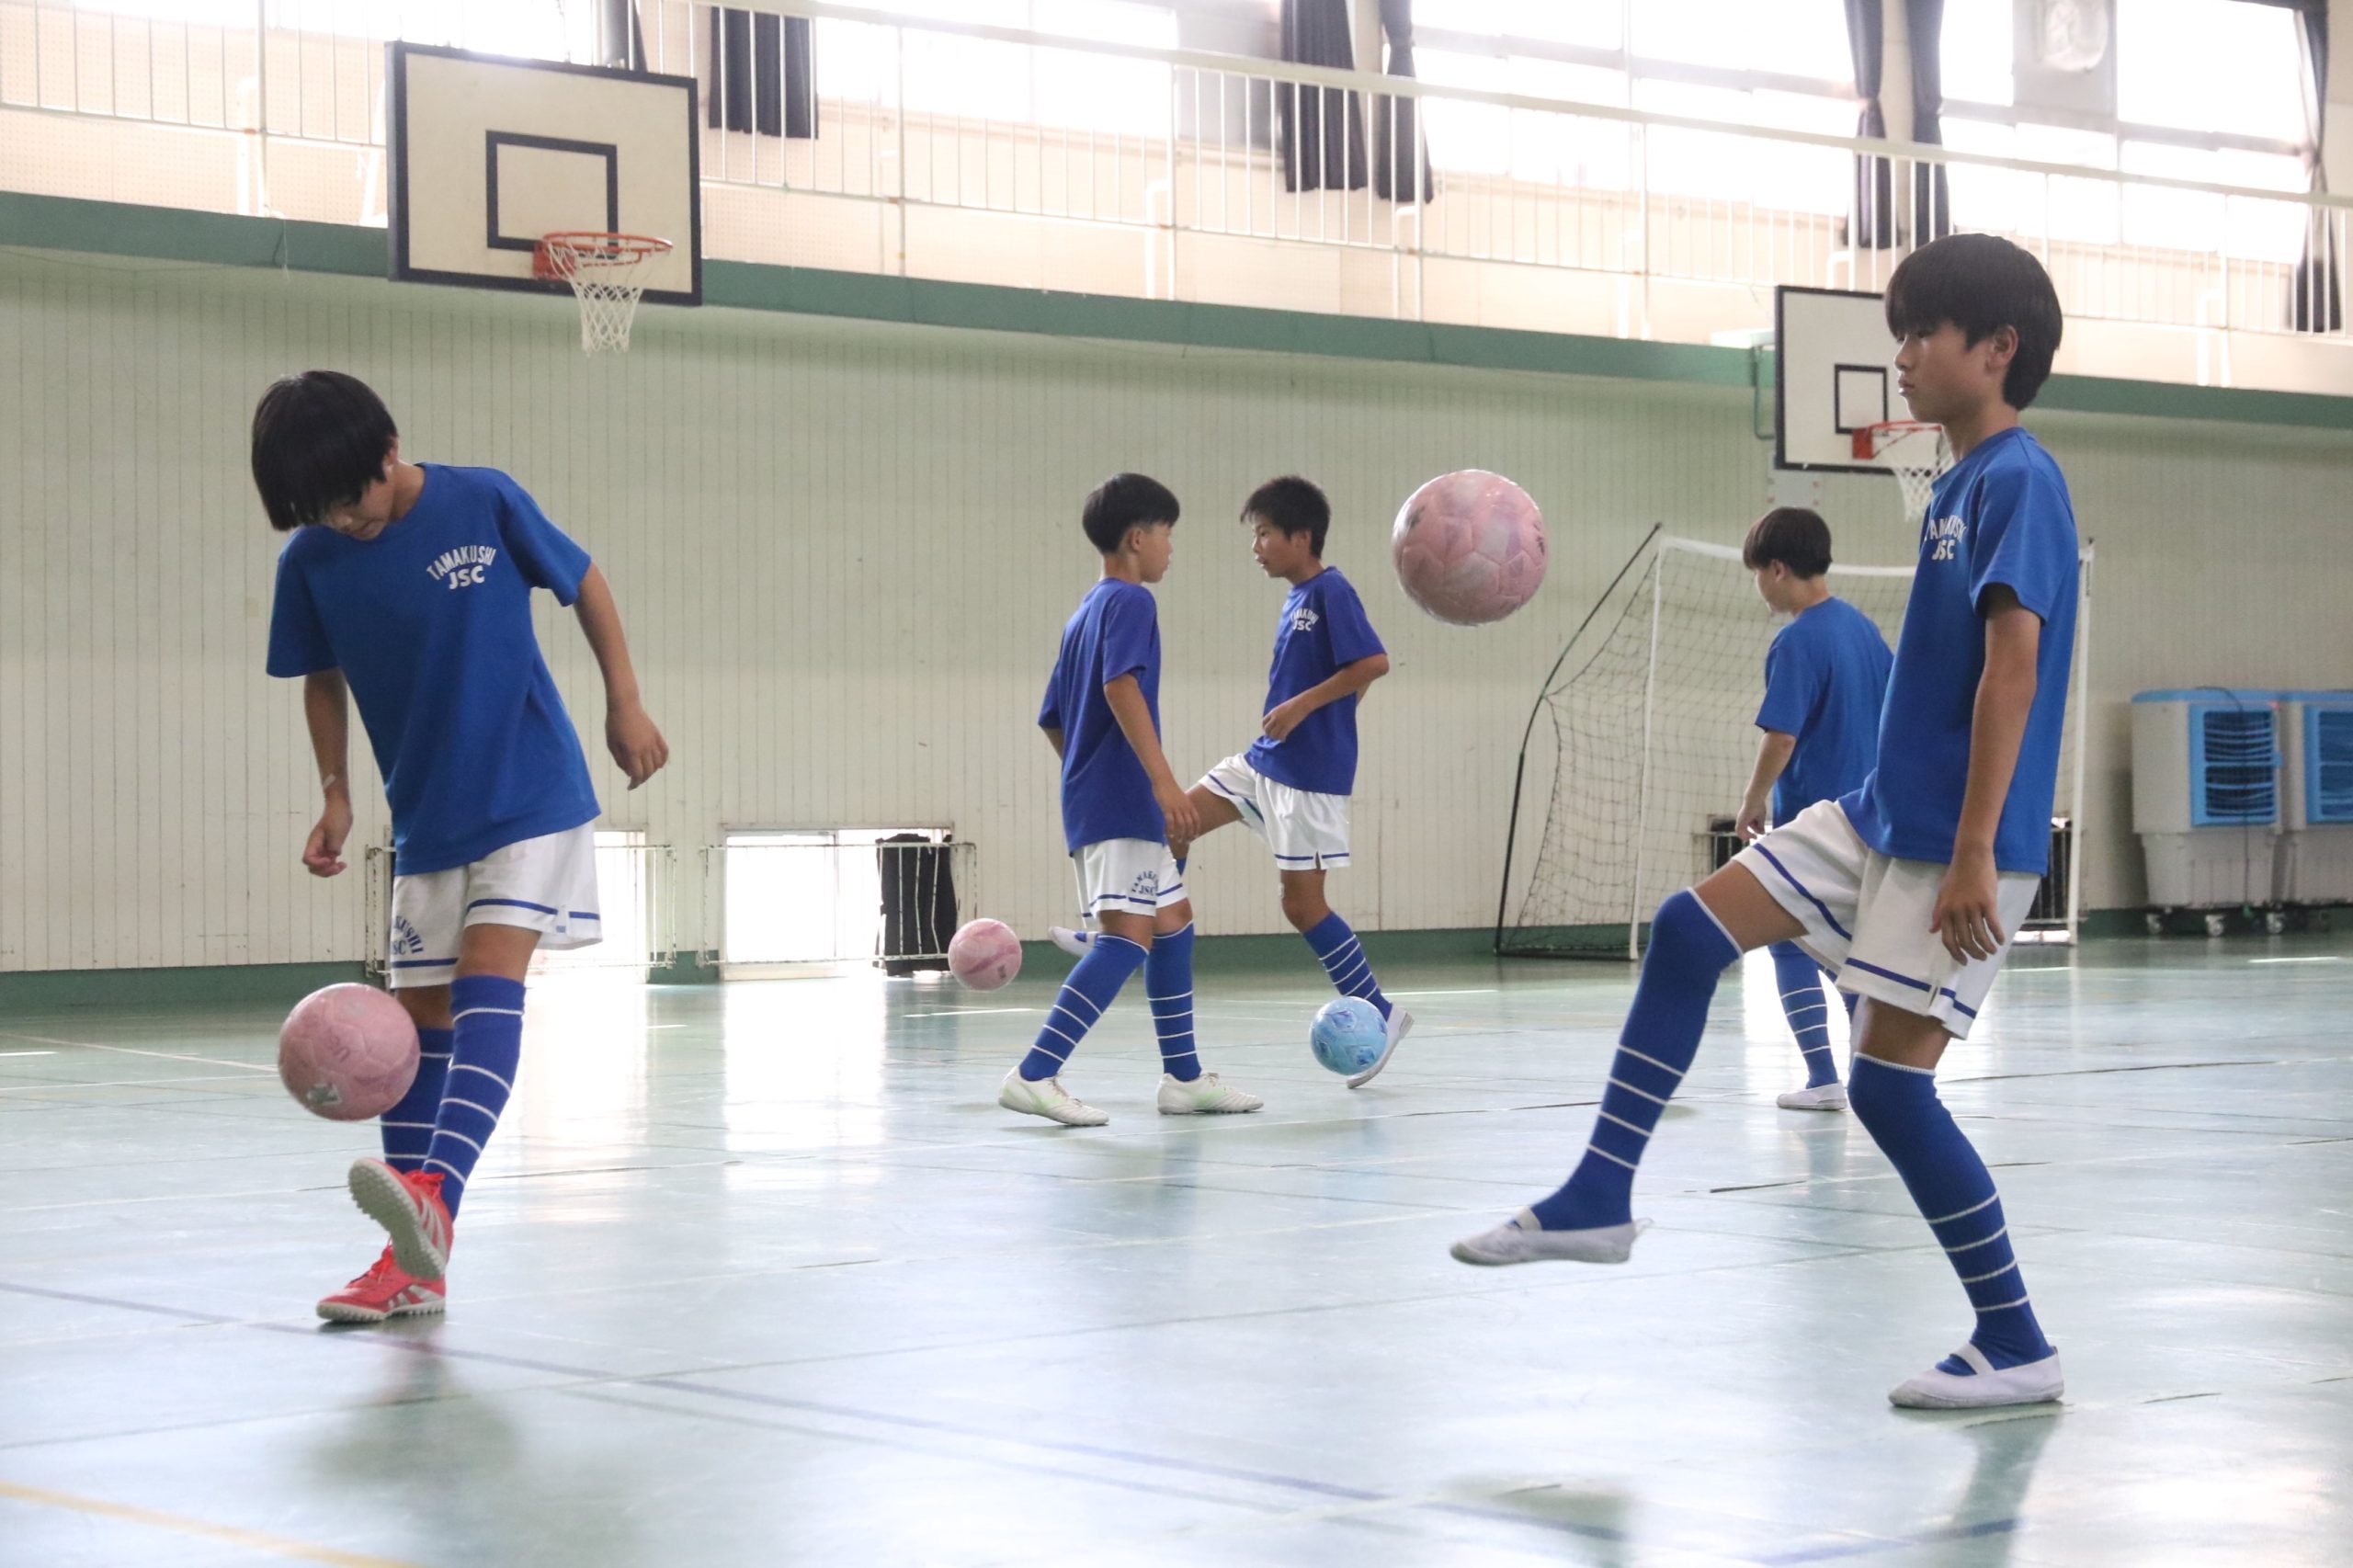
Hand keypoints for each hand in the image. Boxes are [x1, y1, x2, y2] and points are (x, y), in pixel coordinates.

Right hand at [302, 796, 353, 877]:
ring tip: (342, 866)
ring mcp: (323, 849)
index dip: (317, 864)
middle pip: (312, 867)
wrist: (340, 809)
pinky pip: (329, 863)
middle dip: (323, 871)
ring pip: (321, 867)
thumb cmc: (337, 818)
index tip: (329, 859)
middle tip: (336, 866)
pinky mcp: (330, 849)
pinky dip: (335, 866)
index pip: (307, 859)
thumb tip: (334, 855)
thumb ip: (334, 846)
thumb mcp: (336, 832)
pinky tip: (344, 864)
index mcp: (313, 843)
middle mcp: (316, 848)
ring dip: (330, 871)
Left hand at [606, 701, 669, 789]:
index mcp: (632, 751)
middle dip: (642, 779)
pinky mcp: (657, 735)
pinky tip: (658, 764)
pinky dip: (662, 761)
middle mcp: (645, 748)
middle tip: (635, 780)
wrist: (625, 706)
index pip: (637, 774)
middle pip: (648, 771)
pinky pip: (664, 752)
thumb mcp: (611, 744)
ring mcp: (653, 742)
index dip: (634, 784)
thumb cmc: (614, 725)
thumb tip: (629, 773)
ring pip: (658, 764)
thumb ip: (620, 761)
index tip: (629, 787)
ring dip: (652, 771)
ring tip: (644, 771)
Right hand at [1156, 778, 1198, 846]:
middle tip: (1186, 842)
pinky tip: (1169, 835)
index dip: (1196, 829)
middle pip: (1189, 824)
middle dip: (1189, 834)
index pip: (1196, 819)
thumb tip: (1183, 814)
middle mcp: (1184, 807)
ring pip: (1181, 825)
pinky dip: (1170, 830)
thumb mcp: (1181, 798)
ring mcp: (1176, 808)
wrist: (1164, 780)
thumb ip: (1184, 806)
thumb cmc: (1171, 789)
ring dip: (1180, 834)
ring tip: (1178, 840)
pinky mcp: (1167, 808)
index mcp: (1189, 805)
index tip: (1194, 836)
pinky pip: (1170, 822)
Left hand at [1260, 697, 1311, 741]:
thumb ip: (1278, 714)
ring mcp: (1280, 722)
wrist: (1301, 703)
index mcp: (1273, 712)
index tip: (1268, 731)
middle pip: (1267, 729)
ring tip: (1279, 738)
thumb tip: (1277, 721)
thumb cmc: (1294, 704)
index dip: (1265, 728)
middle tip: (1274, 736)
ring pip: (1273, 734)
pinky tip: (1284, 739)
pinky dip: (1281, 739)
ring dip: (1275, 738)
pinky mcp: (1287, 726)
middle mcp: (1275, 718)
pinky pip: (1281, 736)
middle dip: (1269, 734)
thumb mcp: (1282, 708)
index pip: (1264, 722)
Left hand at [1736, 790, 1771, 841]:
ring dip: (1745, 836)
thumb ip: (1760, 826)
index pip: (1746, 827)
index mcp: (1745, 818)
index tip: (1756, 836)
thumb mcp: (1761, 818)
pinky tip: (1752, 835)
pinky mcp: (1740, 821)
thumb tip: (1762, 833)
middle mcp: (1741, 819)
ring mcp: (1740, 820)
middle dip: (1747, 835)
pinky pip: (1740, 830)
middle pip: (1742, 830)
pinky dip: (1745, 834)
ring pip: (1739, 831)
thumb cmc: (1758, 806)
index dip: (1750, 832)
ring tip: (1754, 837)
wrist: (1755, 800)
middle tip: (1755, 838)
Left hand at [1931, 847, 2004, 962]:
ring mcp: (1972, 907)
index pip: (1948, 939)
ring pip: (1980, 935)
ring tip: (1992, 951)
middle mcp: (1957, 911)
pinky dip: (1998, 935)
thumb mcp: (1942, 894)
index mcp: (1945, 911)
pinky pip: (1993, 924)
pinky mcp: (1987, 902)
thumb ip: (1938, 914)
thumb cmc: (1956, 875)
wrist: (1971, 857)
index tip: (1963, 961)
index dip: (1956, 953)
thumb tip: (1932, 930)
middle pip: (1965, 940)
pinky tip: (2001, 940)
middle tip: (1981, 958)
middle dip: (1974, 953)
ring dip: (1987, 947)